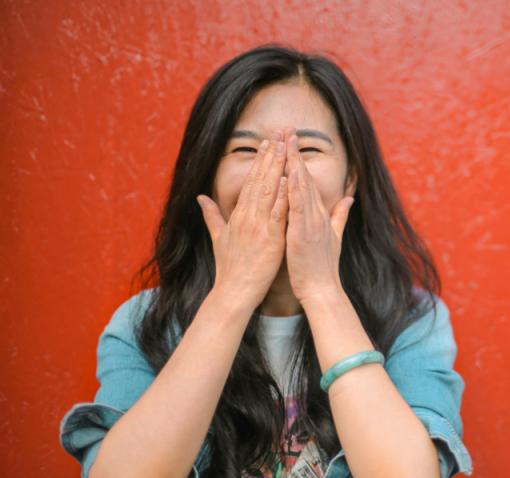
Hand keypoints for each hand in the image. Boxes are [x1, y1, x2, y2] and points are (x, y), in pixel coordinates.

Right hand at [196, 130, 288, 312]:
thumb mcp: (218, 237)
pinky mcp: (270, 238)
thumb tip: (201, 198)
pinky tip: (290, 179)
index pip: (251, 182)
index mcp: (238, 215)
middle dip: (270, 157)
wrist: (234, 291)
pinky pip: (279, 213)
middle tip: (279, 136)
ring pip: (270, 191)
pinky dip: (284, 195)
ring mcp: (259, 226)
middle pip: (260, 181)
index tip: (267, 144)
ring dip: (277, 168)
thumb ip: (212, 215)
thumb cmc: (229, 267)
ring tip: (285, 148)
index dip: (260, 162)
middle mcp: (248, 217)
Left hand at [285, 131, 354, 304]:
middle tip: (288, 130)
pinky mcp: (303, 232)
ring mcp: (311, 222)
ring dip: (294, 164)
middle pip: (304, 178)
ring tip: (287, 143)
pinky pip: (298, 206)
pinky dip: (294, 189)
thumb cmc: (323, 267)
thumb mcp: (334, 237)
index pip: (308, 182)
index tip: (292, 142)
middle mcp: (316, 214)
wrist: (323, 289)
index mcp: (319, 215)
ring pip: (302, 187)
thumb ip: (341, 216)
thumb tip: (349, 198)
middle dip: (295, 154)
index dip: (299, 161)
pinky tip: (289, 173)